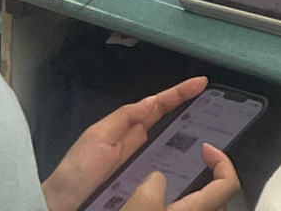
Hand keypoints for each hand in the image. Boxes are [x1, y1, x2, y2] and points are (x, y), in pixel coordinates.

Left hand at [42, 78, 235, 210]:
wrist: (64, 206)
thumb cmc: (78, 170)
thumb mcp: (98, 136)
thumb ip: (125, 117)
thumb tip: (153, 100)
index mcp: (128, 127)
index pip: (159, 105)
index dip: (180, 93)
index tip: (202, 82)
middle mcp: (139, 143)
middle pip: (171, 122)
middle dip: (193, 111)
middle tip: (216, 106)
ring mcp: (143, 164)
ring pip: (173, 146)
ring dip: (191, 136)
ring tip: (214, 130)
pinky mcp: (143, 185)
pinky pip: (167, 171)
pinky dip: (182, 165)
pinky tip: (196, 165)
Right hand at [124, 150, 239, 210]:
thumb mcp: (141, 203)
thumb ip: (155, 182)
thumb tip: (158, 179)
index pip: (229, 184)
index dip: (223, 161)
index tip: (205, 148)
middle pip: (219, 199)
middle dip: (209, 179)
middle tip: (192, 165)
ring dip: (195, 199)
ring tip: (174, 188)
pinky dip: (183, 210)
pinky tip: (162, 207)